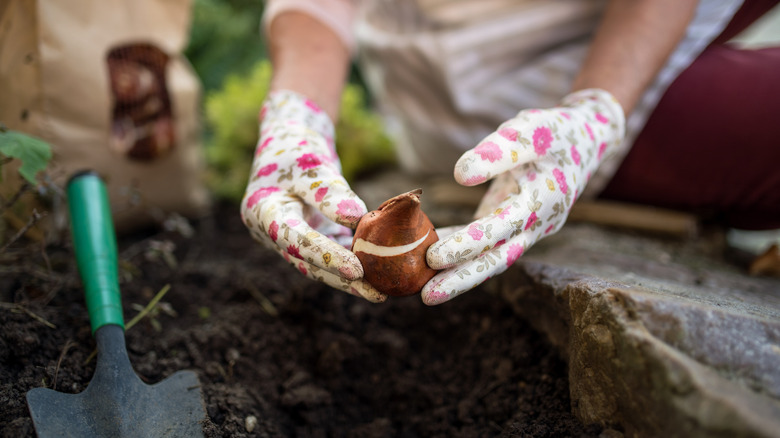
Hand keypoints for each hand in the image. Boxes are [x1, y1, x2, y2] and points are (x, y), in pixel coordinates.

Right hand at [241, 90, 385, 302]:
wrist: (288, 137)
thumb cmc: (297, 146)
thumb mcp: (312, 162)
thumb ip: (329, 192)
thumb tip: (358, 219)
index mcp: (263, 212)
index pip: (296, 240)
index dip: (327, 256)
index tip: (357, 270)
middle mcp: (271, 231)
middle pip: (308, 262)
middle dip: (342, 280)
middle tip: (376, 295)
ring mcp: (287, 236)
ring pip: (319, 263)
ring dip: (349, 278)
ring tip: (382, 291)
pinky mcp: (307, 234)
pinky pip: (330, 251)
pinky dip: (351, 259)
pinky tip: (378, 271)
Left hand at [423, 89, 624, 304]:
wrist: (585, 140)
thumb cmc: (556, 132)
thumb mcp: (531, 130)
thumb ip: (499, 151)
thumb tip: (461, 174)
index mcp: (542, 203)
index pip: (500, 229)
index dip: (468, 244)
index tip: (435, 256)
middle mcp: (535, 225)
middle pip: (496, 259)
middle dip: (462, 279)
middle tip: (427, 297)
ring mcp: (524, 228)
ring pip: (490, 257)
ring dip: (458, 274)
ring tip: (422, 289)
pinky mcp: (512, 223)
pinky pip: (484, 242)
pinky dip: (458, 247)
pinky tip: (426, 253)